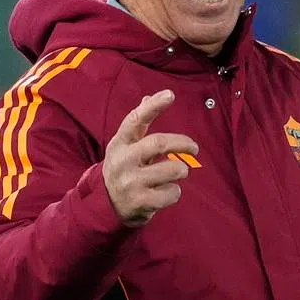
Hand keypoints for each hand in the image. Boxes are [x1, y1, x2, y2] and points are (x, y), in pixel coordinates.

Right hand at [102, 90, 198, 226]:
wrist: (105, 205)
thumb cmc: (124, 168)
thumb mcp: (126, 146)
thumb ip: (138, 124)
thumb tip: (148, 97)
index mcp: (120, 143)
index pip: (136, 120)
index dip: (153, 106)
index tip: (170, 94)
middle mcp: (123, 161)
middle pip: (159, 143)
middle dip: (183, 143)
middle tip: (194, 148)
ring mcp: (130, 183)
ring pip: (172, 169)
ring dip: (181, 169)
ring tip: (179, 172)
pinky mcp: (140, 202)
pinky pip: (171, 193)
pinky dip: (175, 192)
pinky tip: (166, 192)